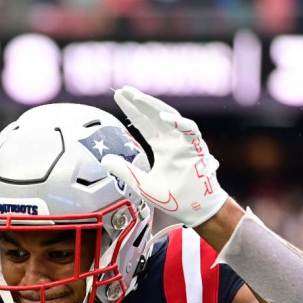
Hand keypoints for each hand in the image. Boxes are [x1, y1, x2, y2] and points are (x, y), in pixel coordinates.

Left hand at [101, 86, 228, 227]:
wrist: (195, 211)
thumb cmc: (173, 199)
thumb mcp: (142, 184)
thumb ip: (125, 171)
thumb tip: (105, 159)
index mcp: (162, 147)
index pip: (144, 124)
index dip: (132, 111)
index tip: (119, 97)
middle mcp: (173, 141)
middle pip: (154, 115)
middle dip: (140, 102)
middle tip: (124, 90)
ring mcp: (186, 143)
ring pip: (171, 117)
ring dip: (154, 106)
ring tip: (137, 97)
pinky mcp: (198, 149)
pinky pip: (190, 131)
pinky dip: (178, 122)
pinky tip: (163, 116)